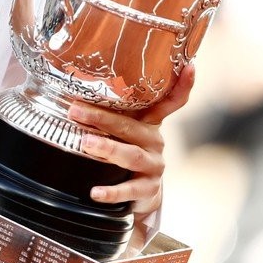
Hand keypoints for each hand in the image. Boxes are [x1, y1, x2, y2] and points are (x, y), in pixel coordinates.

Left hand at [68, 63, 195, 215]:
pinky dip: (111, 191)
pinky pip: (129, 189)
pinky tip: (95, 192)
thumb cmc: (126, 154)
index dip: (182, 85)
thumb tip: (72, 96)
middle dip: (102, 118)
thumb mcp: (124, 132)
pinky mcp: (148, 189)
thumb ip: (110, 113)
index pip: (171, 102)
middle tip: (75, 111)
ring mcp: (154, 166)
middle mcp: (155, 142)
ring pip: (132, 155)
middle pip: (131, 127)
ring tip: (85, 142)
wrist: (140, 195)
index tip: (189, 67)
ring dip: (107, 148)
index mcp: (150, 124)